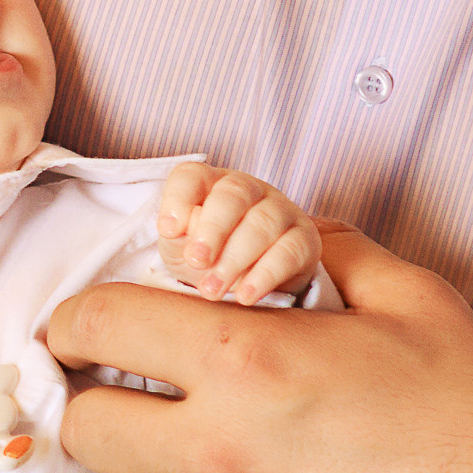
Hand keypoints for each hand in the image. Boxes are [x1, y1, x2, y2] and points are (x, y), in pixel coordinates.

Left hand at [48, 226, 472, 472]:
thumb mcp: (407, 299)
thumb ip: (326, 248)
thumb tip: (283, 230)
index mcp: (242, 362)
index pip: (97, 324)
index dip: (76, 319)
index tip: (81, 326)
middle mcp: (216, 453)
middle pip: (85, 424)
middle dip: (99, 398)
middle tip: (134, 389)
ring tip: (211, 454)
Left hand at [156, 163, 320, 303]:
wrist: (247, 283)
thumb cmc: (207, 256)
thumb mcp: (181, 248)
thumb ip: (177, 237)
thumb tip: (177, 230)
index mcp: (210, 182)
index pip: (192, 176)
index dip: (178, 200)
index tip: (167, 231)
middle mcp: (248, 188)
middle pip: (233, 195)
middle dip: (212, 229)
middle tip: (196, 261)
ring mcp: (281, 210)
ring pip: (262, 223)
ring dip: (234, 259)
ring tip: (212, 289)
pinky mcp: (305, 239)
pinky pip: (288, 252)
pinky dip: (264, 276)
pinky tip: (245, 296)